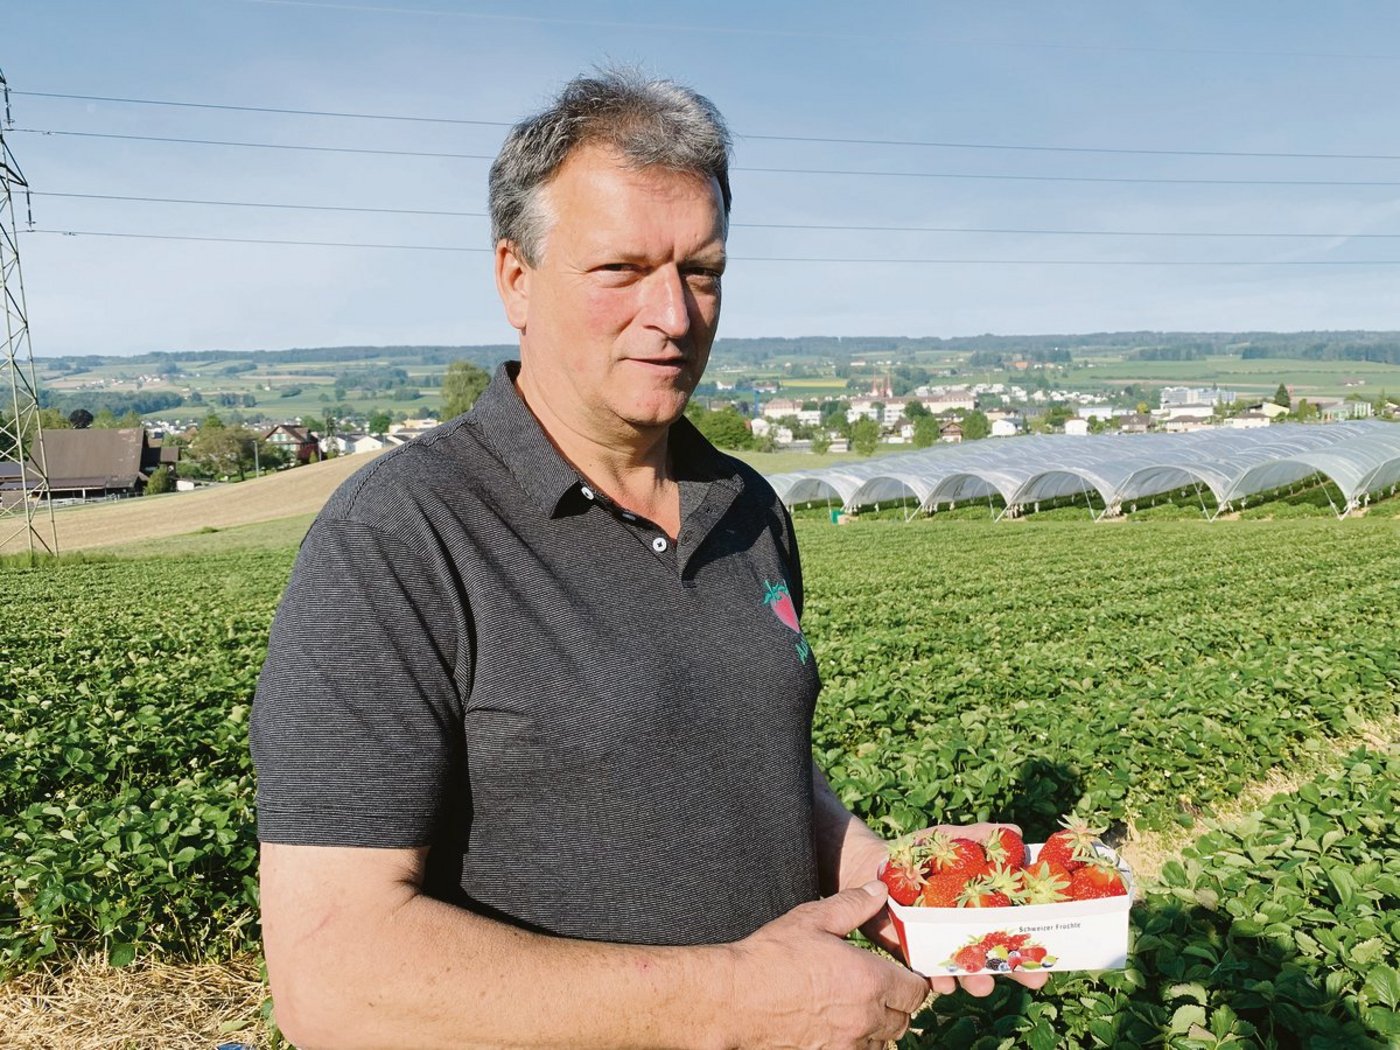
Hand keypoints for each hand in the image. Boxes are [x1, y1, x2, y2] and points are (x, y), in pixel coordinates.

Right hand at [727, 881, 930, 1048]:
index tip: (898, 971)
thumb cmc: (771, 956)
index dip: (911, 979)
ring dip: (880, 1026)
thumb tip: (879, 890)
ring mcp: (847, 1043)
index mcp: (869, 980)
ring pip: (884, 1041)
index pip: (916, 990)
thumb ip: (852, 904)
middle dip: (897, 1003)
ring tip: (859, 1005)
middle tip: (878, 986)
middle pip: (904, 1019)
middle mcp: (865, 1017)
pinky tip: (841, 1023)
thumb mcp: (812, 919)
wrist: (735, 998)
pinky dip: (859, 1041)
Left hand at [854, 822, 1050, 998]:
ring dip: (978, 979)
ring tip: (982, 984)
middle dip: (1016, 969)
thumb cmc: (919, 853)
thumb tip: (1015, 832)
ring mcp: (943, 943)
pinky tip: (943, 981)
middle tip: (1033, 980)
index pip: (1015, 926)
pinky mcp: (917, 951)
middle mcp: (967, 929)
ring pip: (968, 968)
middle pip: (999, 954)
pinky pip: (930, 970)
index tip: (1052, 956)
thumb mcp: (949, 841)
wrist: (874, 866)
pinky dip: (938, 977)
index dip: (1035, 941)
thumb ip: (977, 838)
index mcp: (982, 905)